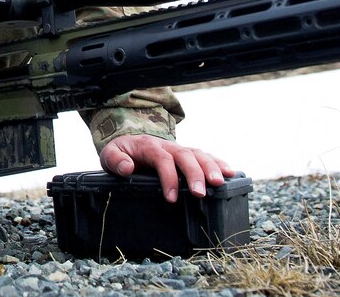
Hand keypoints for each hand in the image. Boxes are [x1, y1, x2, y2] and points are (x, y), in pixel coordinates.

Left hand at [100, 134, 234, 202]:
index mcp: (148, 146)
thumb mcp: (110, 155)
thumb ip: (115, 160)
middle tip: (200, 193)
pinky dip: (218, 163)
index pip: (162, 158)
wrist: (129, 141)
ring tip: (220, 183)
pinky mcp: (188, 155)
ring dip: (211, 167)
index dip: (168, 177)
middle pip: (185, 156)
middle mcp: (167, 145)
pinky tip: (230, 173)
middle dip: (194, 174)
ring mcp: (179, 149)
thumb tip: (127, 168)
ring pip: (198, 154)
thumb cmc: (121, 152)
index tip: (171, 198)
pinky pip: (205, 156)